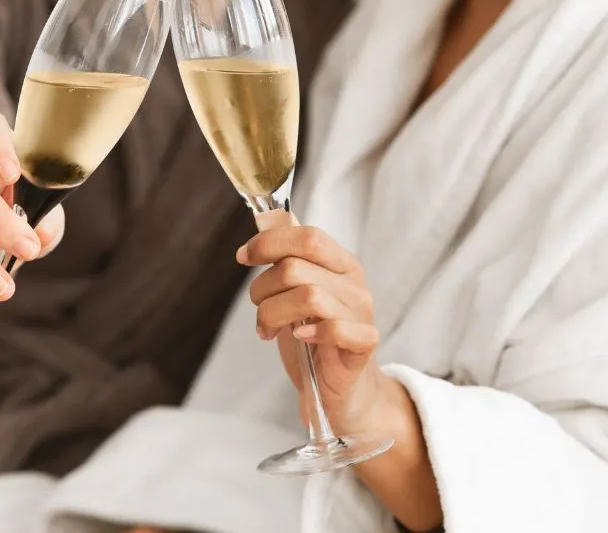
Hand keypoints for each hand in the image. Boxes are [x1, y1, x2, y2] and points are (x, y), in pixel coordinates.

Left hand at [239, 224, 390, 435]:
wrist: (339, 391)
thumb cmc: (313, 337)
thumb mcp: (294, 292)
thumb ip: (286, 255)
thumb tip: (267, 217)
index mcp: (340, 262)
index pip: (307, 236)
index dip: (269, 242)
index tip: (243, 257)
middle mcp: (354, 283)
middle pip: (297, 268)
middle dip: (263, 288)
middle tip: (258, 308)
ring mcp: (362, 314)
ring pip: (308, 296)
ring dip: (273, 314)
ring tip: (267, 329)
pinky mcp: (364, 345)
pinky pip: (335, 328)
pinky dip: (309, 332)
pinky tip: (298, 338)